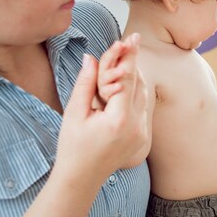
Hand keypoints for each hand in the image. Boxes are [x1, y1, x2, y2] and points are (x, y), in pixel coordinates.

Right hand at [53, 33, 148, 184]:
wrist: (81, 179)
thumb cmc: (73, 147)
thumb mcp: (75, 113)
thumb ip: (86, 84)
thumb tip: (92, 57)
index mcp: (119, 120)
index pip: (128, 79)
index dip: (130, 57)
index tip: (134, 37)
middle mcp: (136, 126)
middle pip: (139, 85)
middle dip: (133, 65)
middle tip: (129, 45)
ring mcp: (142, 133)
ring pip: (144, 96)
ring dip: (135, 79)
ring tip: (126, 62)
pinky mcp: (143, 138)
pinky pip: (143, 109)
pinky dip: (135, 95)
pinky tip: (127, 85)